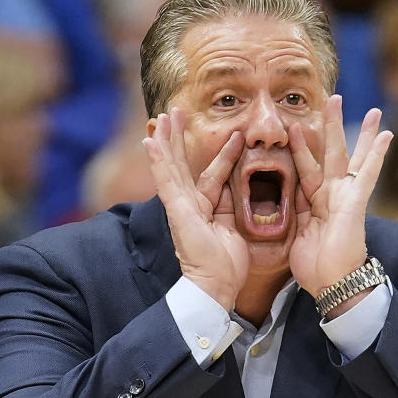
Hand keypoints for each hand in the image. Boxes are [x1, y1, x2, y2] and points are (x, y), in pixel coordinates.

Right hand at [142, 108, 247, 310]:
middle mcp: (190, 204)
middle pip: (183, 164)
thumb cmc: (228, 263)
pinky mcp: (177, 211)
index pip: (213, 173)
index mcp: (207, 207)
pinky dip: (157, 160)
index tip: (233, 134)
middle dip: (179, 138)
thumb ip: (238, 203)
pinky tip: (149, 142)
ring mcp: (180, 206)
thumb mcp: (238, 226)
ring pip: (171, 166)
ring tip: (161, 117)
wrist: (217, 285)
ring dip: (165, 140)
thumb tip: (247, 184)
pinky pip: (166, 181)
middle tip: (175, 112)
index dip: (222, 154)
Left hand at [288, 95, 392, 296]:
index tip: (294, 125)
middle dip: (330, 126)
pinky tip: (386, 134)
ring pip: (350, 156)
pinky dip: (377, 154)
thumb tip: (273, 202)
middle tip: (332, 98)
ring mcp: (345, 197)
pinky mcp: (356, 202)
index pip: (305, 167)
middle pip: (330, 153)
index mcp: (314, 202)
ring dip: (357, 131)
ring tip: (370, 109)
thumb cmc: (313, 267)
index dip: (300, 146)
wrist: (332, 285)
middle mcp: (331, 195)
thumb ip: (289, 213)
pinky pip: (368, 173)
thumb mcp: (293, 234)